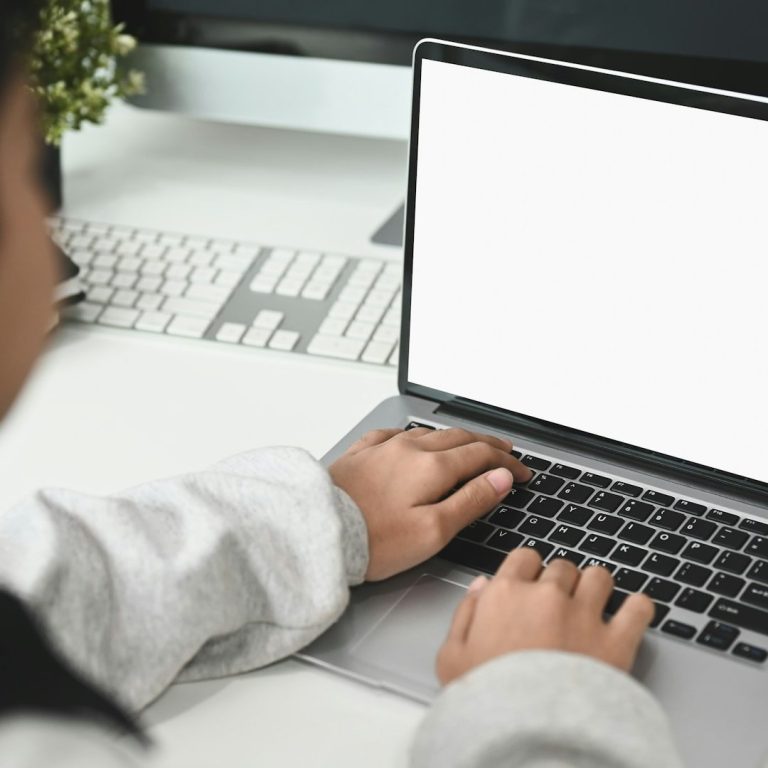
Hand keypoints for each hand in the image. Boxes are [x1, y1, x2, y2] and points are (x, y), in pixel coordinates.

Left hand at [329, 427, 531, 580]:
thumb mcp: (434, 531)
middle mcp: (408, 449)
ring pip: (429, 433)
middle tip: (505, 451)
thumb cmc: (374, 541)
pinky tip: (411, 439)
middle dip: (487, 444)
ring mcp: (382, 448)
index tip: (522, 472)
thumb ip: (470, 501)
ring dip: (455, 437)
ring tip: (468, 443)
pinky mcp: (359, 454)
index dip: (506, 463)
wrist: (319, 532)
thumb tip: (500, 479)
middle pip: (459, 438)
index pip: (481, 456)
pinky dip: (414, 435)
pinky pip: (393, 434)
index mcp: (431, 467)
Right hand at [437, 548, 653, 682]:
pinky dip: (638, 609)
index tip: (531, 586)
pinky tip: (632, 615)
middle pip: (562, 567)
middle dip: (561, 583)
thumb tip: (480, 585)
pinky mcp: (616, 641)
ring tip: (593, 608)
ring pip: (599, 577)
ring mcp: (584, 615)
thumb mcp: (451, 658)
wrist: (528, 738)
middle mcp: (546, 596)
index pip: (524, 558)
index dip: (528, 572)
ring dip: (596, 588)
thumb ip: (465, 613)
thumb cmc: (487, 702)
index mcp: (506, 594)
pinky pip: (638, 607)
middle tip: (559, 608)